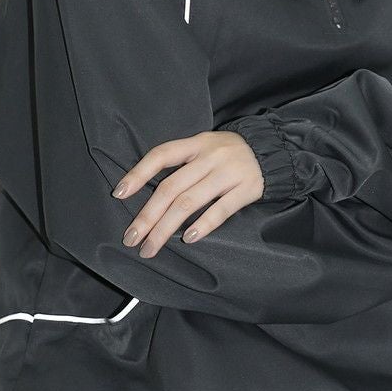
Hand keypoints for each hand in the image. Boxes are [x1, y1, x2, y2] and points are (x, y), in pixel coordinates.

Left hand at [111, 131, 262, 258]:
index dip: (138, 173)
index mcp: (196, 143)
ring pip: (190, 202)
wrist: (272, 150)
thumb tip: (146, 194)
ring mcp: (229, 173)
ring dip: (166, 228)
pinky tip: (187, 238)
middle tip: (131, 238)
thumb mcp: (205, 147)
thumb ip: (182, 164)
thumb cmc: (229, 153)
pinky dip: (203, 225)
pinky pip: (221, 210)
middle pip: (172, 187)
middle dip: (147, 216)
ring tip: (151, 247)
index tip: (119, 194)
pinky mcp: (247, 189)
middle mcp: (210, 156)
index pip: (161, 155)